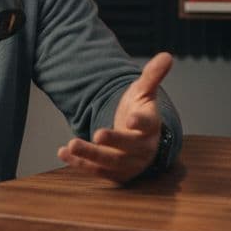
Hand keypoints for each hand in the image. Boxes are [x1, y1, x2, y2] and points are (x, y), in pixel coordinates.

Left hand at [58, 52, 172, 183]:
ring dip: (90, 155)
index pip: (147, 124)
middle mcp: (142, 149)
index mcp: (151, 127)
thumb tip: (167, 55)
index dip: (139, 122)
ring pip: (110, 163)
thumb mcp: (144, 93)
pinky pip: (96, 171)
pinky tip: (63, 152)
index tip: (129, 119)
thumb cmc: (140, 113)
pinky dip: (79, 163)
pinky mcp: (115, 175)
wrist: (139, 140)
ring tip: (71, 144)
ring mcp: (129, 164)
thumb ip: (152, 76)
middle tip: (97, 134)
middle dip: (113, 142)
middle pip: (128, 148)